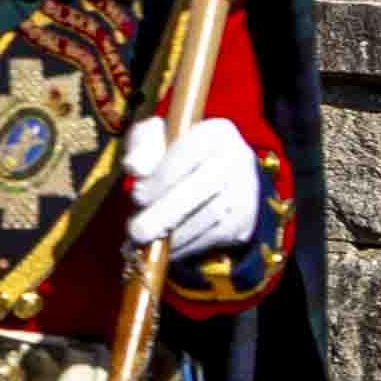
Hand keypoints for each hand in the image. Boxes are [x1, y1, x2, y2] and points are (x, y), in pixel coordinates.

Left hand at [120, 110, 266, 266]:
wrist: (212, 176)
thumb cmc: (173, 153)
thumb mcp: (154, 139)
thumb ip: (141, 146)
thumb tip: (135, 169)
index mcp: (216, 131)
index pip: (189, 153)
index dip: (161, 177)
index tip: (137, 195)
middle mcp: (238, 158)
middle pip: (203, 188)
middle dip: (165, 213)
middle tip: (137, 232)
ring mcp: (246, 191)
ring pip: (210, 216)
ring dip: (174, 234)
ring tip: (145, 241)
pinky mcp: (245, 220)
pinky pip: (215, 237)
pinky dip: (187, 246)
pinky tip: (165, 248)